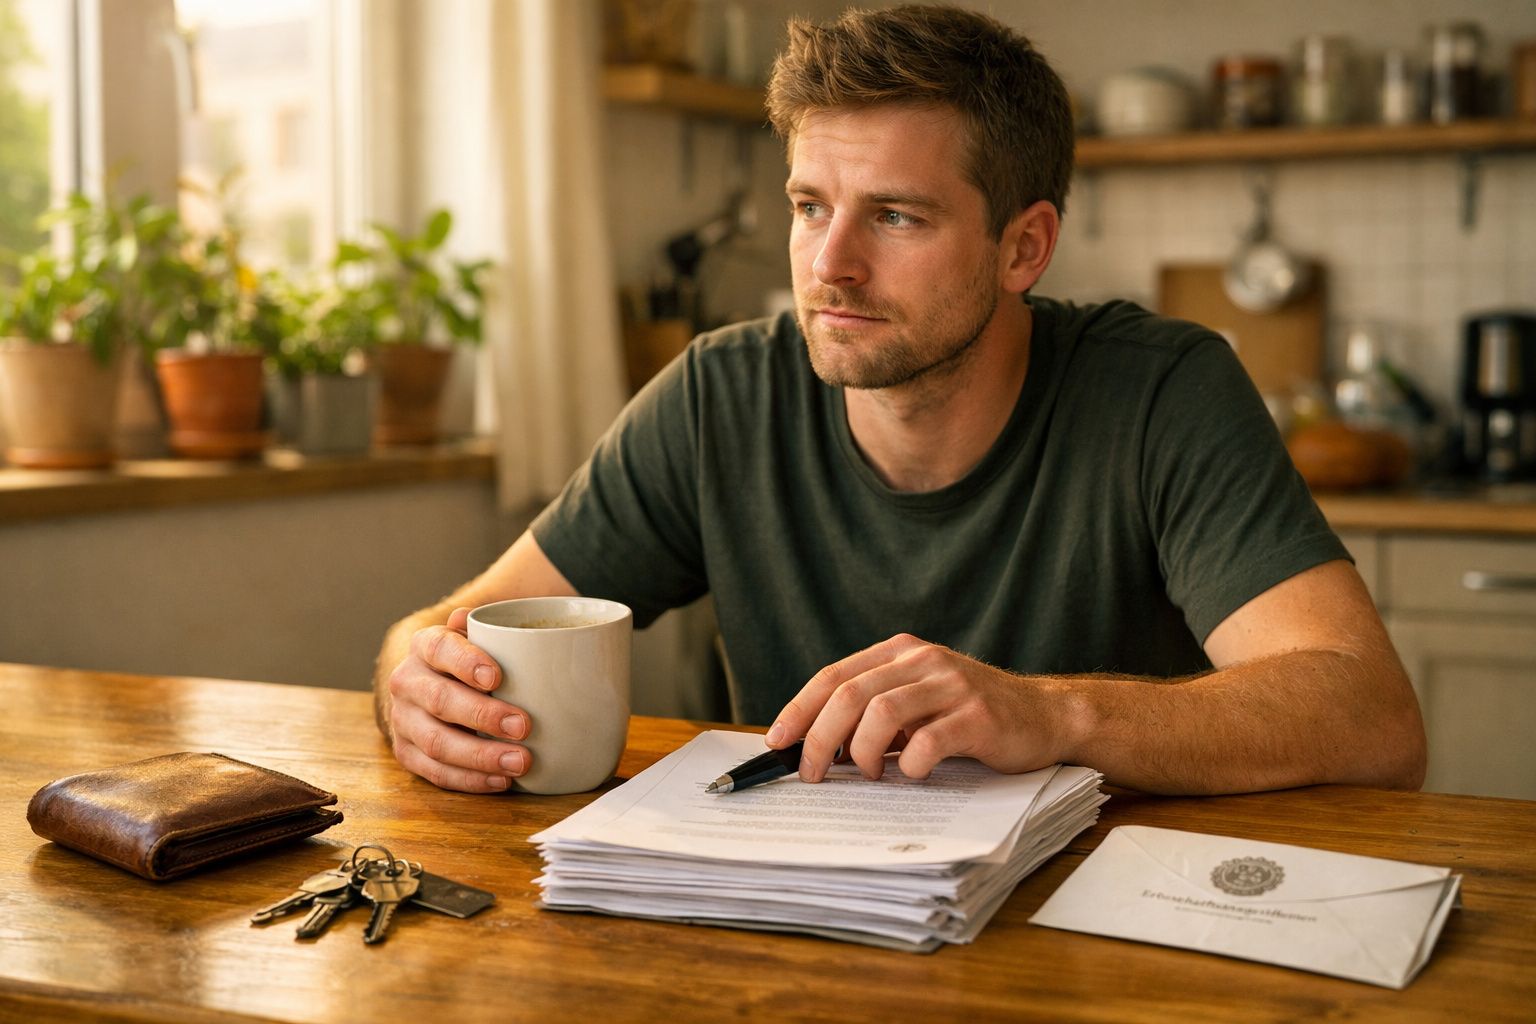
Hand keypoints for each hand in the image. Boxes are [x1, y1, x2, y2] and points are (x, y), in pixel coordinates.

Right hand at [385, 607, 531, 792]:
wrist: (431, 684)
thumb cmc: (470, 660)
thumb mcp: (478, 636)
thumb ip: (485, 626)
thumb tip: (468, 617)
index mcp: (425, 645)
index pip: (440, 648)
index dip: (466, 661)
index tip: (496, 677)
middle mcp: (407, 682)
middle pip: (440, 700)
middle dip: (483, 715)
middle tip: (524, 725)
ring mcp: (403, 720)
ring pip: (437, 742)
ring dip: (480, 756)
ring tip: (520, 761)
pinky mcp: (407, 753)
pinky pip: (436, 772)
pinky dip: (470, 779)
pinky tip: (501, 780)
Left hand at [768, 634, 1069, 782]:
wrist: (1044, 716)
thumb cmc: (970, 716)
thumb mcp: (918, 701)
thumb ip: (875, 713)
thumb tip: (818, 747)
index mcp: (900, 652)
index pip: (833, 676)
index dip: (799, 709)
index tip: (777, 742)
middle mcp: (923, 660)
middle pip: (850, 695)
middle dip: (820, 738)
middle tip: (813, 773)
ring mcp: (951, 684)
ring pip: (881, 712)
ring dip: (863, 751)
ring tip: (869, 774)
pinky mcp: (978, 715)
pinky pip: (929, 740)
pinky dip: (911, 764)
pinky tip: (914, 774)